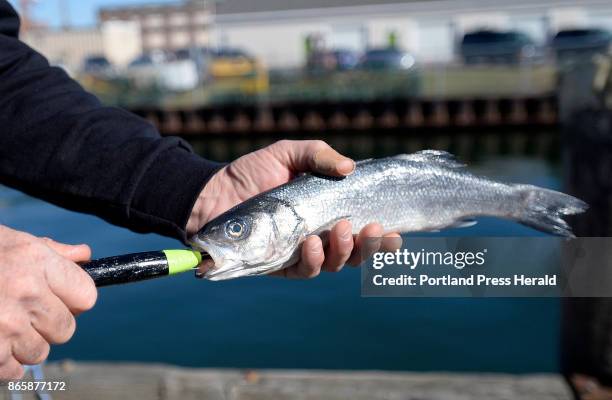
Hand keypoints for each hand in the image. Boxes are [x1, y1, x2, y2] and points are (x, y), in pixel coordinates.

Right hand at [0, 225, 96, 379]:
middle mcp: (25, 292)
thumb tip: (85, 256)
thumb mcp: (9, 240)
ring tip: (1, 324)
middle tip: (25, 313)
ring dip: (24, 344)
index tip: (62, 299)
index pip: (86, 295)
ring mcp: (5, 324)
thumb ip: (49, 251)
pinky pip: (13, 371)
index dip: (74, 299)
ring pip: (40, 352)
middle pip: (66, 329)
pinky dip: (4, 363)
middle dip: (48, 324)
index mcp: (35, 261)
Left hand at [187, 140, 400, 278]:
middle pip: (355, 252)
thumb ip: (319, 156)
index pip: (363, 229)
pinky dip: (313, 261)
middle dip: (369, 246)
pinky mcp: (279, 264)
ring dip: (344, 252)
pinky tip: (313, 244)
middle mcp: (319, 236)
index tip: (396, 232)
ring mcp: (300, 252)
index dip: (382, 237)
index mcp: (327, 212)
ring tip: (342, 231)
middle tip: (371, 229)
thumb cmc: (253, 172)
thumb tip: (350, 168)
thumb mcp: (289, 153)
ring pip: (334, 264)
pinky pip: (304, 271)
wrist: (214, 190)